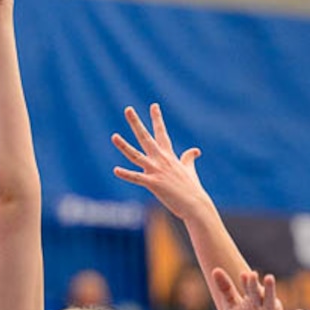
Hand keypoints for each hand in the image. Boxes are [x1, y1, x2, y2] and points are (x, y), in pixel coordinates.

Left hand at [112, 103, 206, 219]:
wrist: (196, 205)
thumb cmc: (192, 189)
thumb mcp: (190, 170)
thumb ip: (189, 159)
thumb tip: (195, 150)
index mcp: (169, 156)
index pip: (162, 133)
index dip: (157, 119)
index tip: (154, 105)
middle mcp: (162, 160)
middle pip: (146, 137)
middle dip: (136, 123)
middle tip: (128, 109)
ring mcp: (157, 171)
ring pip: (136, 155)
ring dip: (124, 146)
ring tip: (113, 136)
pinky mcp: (154, 183)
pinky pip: (137, 178)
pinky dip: (126, 174)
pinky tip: (115, 170)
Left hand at [212, 268, 303, 309]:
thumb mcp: (231, 309)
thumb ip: (226, 289)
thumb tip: (216, 269)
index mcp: (252, 300)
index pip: (249, 288)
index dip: (246, 283)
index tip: (244, 275)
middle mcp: (263, 306)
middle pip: (259, 294)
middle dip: (256, 285)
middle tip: (253, 274)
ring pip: (271, 303)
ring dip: (270, 292)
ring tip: (269, 279)